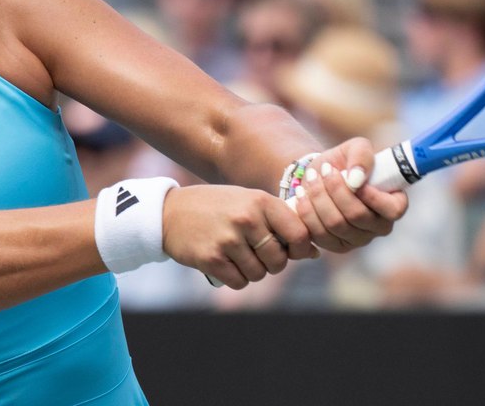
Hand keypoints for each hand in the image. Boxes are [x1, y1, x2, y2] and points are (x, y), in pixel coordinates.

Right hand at [162, 184, 315, 289]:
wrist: (170, 212)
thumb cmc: (217, 208)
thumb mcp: (248, 201)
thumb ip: (279, 222)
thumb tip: (314, 253)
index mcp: (260, 201)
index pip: (299, 233)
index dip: (301, 248)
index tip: (293, 250)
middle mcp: (246, 219)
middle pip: (279, 260)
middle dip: (272, 263)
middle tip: (257, 253)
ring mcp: (228, 240)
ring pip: (259, 274)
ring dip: (252, 271)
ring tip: (238, 255)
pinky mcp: (211, 259)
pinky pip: (239, 282)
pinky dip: (236, 278)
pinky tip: (226, 263)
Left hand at [293, 138, 408, 252]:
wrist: (321, 175)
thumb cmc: (345, 161)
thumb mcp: (356, 147)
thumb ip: (362, 156)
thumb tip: (356, 178)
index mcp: (393, 204)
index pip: (393, 210)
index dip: (374, 197)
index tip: (353, 178)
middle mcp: (379, 227)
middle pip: (357, 216)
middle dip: (336, 190)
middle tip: (326, 170)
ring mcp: (358, 240)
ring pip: (336, 224)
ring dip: (319, 197)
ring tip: (312, 177)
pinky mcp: (335, 246)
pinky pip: (319, 234)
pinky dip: (307, 212)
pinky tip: (302, 194)